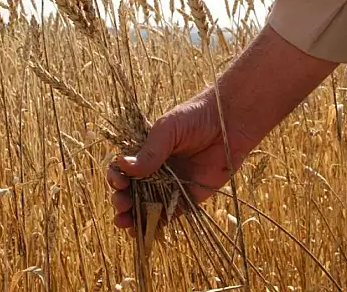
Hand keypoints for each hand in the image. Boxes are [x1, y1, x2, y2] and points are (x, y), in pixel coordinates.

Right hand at [107, 87, 255, 234]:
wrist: (229, 122)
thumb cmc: (195, 117)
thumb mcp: (167, 129)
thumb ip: (149, 151)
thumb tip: (122, 166)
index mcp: (145, 152)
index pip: (123, 169)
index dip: (117, 178)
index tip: (119, 182)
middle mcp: (155, 170)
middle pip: (132, 191)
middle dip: (122, 200)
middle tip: (122, 204)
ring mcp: (170, 185)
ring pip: (147, 206)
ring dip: (135, 216)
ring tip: (126, 223)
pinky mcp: (189, 197)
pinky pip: (170, 214)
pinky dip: (158, 223)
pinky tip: (148, 229)